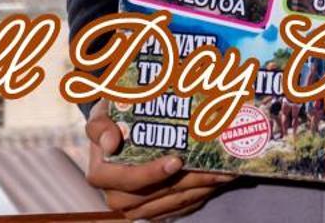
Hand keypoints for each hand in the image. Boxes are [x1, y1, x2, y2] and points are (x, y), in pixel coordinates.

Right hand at [83, 103, 236, 219]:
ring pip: (172, 202)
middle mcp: (117, 196)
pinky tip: (215, 182)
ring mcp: (135, 207)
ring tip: (223, 173)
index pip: (129, 179)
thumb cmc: (111, 120)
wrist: (116, 132)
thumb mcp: (101, 114)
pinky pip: (178, 208)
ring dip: (200, 188)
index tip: (177, 161)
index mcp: (102, 174)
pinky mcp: (152, 211)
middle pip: (158, 193)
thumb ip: (101, 125)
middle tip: (215, 168)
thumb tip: (110, 142)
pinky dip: (198, 195)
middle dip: (189, 181)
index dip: (153, 173)